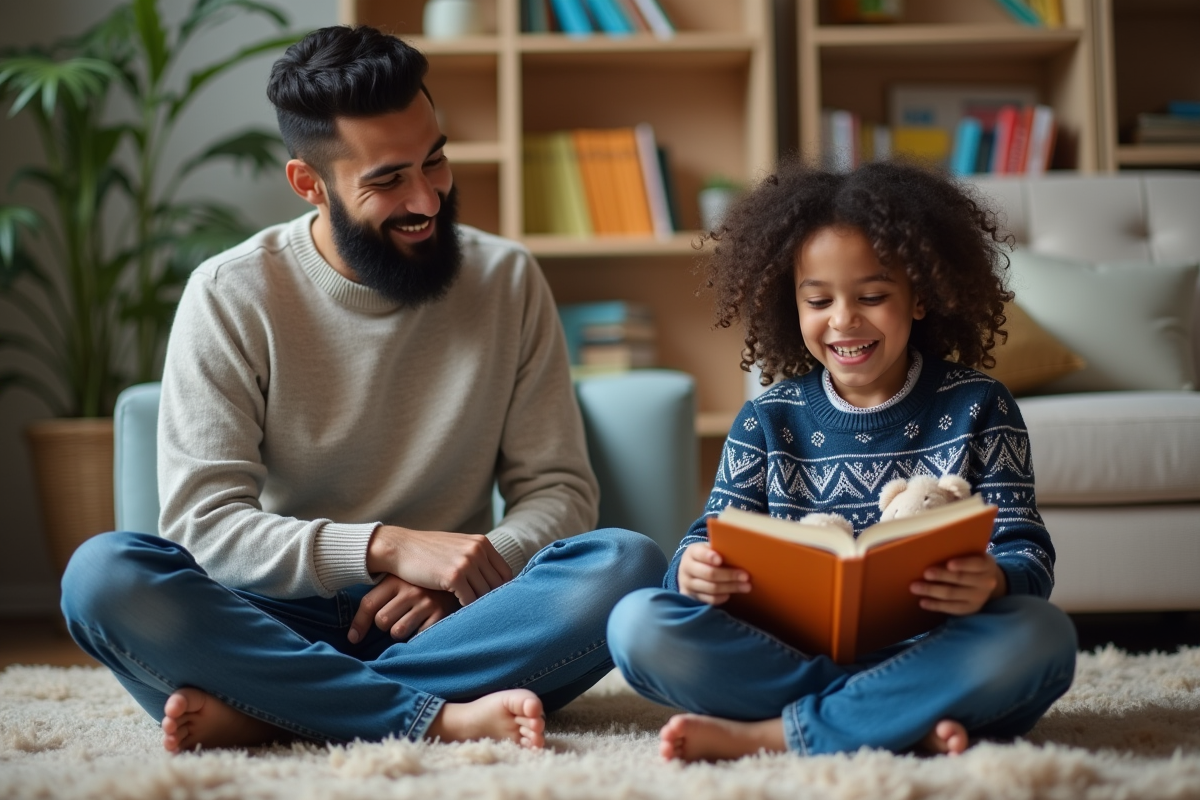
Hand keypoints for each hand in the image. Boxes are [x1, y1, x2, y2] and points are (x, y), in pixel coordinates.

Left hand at [348, 575, 458, 643]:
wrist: (459, 574)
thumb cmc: (424, 584)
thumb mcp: (401, 581)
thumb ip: (380, 599)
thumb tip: (353, 637)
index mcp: (396, 579)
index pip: (368, 604)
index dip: (358, 625)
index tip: (354, 639)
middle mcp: (410, 589)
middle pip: (382, 620)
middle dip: (386, 626)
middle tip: (397, 621)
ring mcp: (426, 601)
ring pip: (398, 631)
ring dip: (401, 633)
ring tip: (410, 623)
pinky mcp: (441, 613)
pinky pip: (419, 636)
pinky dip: (418, 636)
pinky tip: (424, 626)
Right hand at [366, 525, 512, 605]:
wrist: (400, 547)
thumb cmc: (427, 550)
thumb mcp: (457, 547)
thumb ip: (475, 558)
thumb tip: (492, 579)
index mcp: (481, 542)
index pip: (505, 572)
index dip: (501, 589)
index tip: (493, 601)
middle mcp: (477, 550)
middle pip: (498, 585)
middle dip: (491, 600)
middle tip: (484, 613)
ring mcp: (466, 562)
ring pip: (485, 594)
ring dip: (478, 606)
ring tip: (473, 615)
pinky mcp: (453, 576)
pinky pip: (469, 600)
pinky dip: (466, 608)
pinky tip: (459, 612)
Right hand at [678, 542, 750, 604]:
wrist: (688, 571)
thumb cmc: (704, 557)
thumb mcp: (707, 549)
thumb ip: (719, 549)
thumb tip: (740, 551)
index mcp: (692, 552)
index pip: (700, 554)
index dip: (710, 557)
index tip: (721, 560)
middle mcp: (687, 568)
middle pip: (709, 573)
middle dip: (729, 575)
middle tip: (746, 576)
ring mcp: (688, 584)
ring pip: (711, 588)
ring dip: (730, 587)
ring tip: (745, 587)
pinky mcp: (692, 597)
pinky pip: (709, 600)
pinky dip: (721, 597)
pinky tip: (730, 594)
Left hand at [911, 554, 1006, 615]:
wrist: (986, 582)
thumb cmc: (971, 563)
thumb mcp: (972, 555)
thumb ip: (958, 553)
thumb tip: (931, 551)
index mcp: (987, 565)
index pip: (976, 564)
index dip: (963, 564)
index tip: (949, 564)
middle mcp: (986, 582)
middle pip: (961, 579)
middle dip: (942, 576)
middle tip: (925, 573)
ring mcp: (979, 598)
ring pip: (952, 594)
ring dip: (932, 591)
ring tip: (915, 587)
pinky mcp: (970, 609)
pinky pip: (951, 608)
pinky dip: (935, 605)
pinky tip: (922, 602)